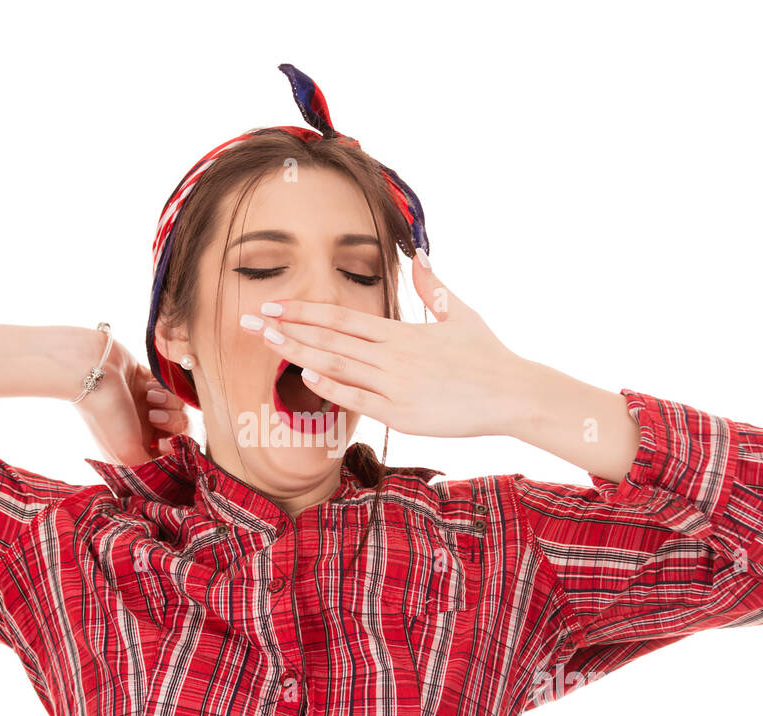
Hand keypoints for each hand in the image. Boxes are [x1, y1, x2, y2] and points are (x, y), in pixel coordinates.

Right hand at [74, 334, 189, 464]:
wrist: (94, 370)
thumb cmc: (109, 414)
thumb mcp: (128, 454)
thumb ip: (152, 467)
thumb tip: (173, 467)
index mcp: (135, 449)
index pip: (169, 456)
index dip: (174, 449)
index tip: (163, 442)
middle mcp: (142, 430)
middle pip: (179, 431)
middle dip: (172, 422)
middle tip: (154, 416)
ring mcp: (147, 406)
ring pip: (179, 409)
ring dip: (168, 402)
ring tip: (150, 397)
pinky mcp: (151, 386)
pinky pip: (173, 389)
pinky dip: (164, 388)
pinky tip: (147, 386)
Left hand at [244, 255, 529, 437]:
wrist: (514, 393)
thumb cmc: (488, 356)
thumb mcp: (460, 313)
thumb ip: (432, 286)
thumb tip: (418, 254)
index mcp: (400, 332)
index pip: (341, 317)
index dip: (302, 311)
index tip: (272, 305)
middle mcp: (393, 355)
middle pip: (329, 339)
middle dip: (286, 330)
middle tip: (248, 320)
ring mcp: (396, 385)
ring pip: (337, 365)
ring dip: (298, 354)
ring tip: (265, 343)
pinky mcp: (403, 414)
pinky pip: (359, 398)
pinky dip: (332, 387)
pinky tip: (305, 376)